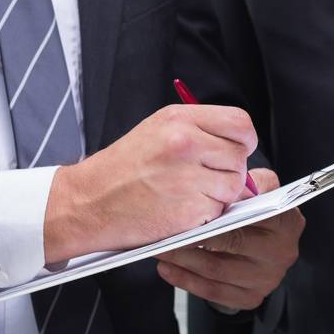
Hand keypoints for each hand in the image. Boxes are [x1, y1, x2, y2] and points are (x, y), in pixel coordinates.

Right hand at [44, 103, 254, 263]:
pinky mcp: (189, 210)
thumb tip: (240, 145)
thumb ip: (198, 131)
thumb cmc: (120, 169)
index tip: (236, 148)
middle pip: (240, 156)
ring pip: (234, 186)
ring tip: (186, 192)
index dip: (244, 139)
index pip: (240, 123)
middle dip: (229, 169)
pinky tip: (179, 208)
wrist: (89, 202)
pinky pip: (218, 211)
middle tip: (203, 176)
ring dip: (219, 194)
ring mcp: (188, 177)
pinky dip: (205, 214)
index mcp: (179, 119)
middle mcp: (185, 143)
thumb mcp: (156, 130)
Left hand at [156, 168, 303, 309]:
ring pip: (217, 272)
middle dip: (192, 238)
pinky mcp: (252, 298)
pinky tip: (167, 269)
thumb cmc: (256, 211)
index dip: (219, 213)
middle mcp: (282, 253)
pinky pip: (214, 292)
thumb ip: (247, 182)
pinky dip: (187, 281)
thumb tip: (225, 181)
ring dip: (183, 261)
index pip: (252, 214)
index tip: (190, 208)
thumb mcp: (259, 188)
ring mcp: (267, 279)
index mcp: (287, 221)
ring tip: (159, 250)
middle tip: (164, 232)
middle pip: (230, 244)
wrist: (266, 244)